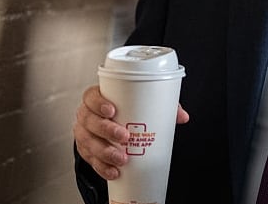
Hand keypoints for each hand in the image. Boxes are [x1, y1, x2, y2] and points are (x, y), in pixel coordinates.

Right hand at [73, 85, 189, 179]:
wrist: (112, 123)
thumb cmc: (126, 109)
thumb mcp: (143, 103)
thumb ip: (161, 105)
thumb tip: (182, 117)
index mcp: (97, 99)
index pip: (91, 97)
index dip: (98, 103)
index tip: (112, 110)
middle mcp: (87, 115)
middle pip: (90, 121)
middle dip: (106, 130)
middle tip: (125, 137)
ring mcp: (84, 133)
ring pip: (89, 142)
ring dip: (105, 152)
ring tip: (122, 158)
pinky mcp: (86, 150)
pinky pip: (91, 160)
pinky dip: (102, 167)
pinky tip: (113, 171)